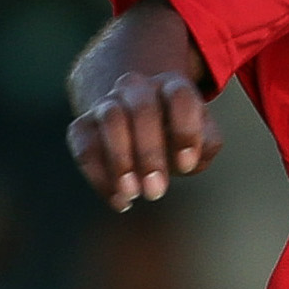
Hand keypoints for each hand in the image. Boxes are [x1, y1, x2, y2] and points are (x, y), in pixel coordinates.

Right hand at [68, 65, 219, 209]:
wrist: (135, 122)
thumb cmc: (176, 135)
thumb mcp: (201, 138)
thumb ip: (205, 146)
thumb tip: (186, 161)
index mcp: (172, 87)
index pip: (180, 96)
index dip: (185, 131)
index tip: (186, 167)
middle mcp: (138, 88)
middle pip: (143, 108)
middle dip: (150, 153)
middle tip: (156, 191)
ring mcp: (108, 103)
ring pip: (111, 119)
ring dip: (120, 159)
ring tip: (132, 194)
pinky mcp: (83, 125)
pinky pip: (85, 145)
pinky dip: (99, 176)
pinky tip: (119, 201)